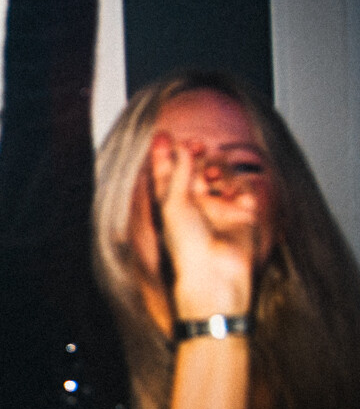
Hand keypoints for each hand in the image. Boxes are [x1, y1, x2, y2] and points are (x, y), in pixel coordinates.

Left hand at [152, 134, 262, 319]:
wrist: (215, 274)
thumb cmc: (186, 245)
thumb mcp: (173, 203)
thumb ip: (178, 173)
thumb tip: (180, 147)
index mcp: (171, 205)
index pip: (167, 173)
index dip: (166, 153)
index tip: (164, 135)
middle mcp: (195, 207)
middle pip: (194, 170)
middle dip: (193, 154)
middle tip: (194, 144)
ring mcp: (220, 209)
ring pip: (219, 175)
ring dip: (214, 166)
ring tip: (209, 169)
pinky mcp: (244, 214)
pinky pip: (243, 188)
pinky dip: (235, 180)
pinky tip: (227, 184)